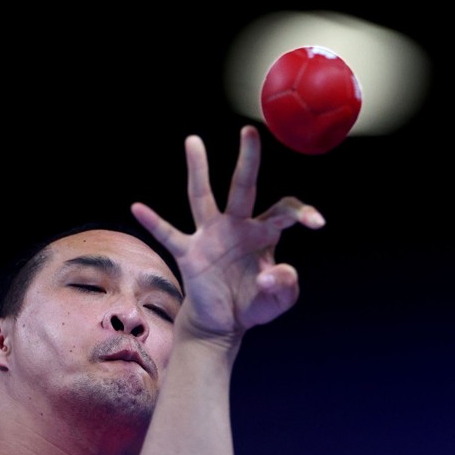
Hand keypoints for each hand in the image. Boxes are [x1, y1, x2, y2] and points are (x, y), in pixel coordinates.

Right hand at [130, 125, 324, 339]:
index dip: (300, 212)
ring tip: (194, 141)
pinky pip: (170, 235)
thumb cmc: (255, 303)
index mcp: (263, 232)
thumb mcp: (279, 300)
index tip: (317, 222)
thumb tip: (267, 275)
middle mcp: (236, 225)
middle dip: (248, 159)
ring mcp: (210, 236)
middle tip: (250, 131)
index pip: (284, 210)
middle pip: (243, 186)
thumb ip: (285, 286)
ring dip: (198, 170)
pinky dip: (154, 223)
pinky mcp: (189, 253)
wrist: (223, 322)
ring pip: (202, 197)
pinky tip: (138, 208)